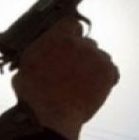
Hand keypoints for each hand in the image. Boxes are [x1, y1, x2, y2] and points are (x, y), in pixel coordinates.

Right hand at [12, 17, 118, 139]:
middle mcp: (78, 42)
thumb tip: (43, 52)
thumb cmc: (33, 95)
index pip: (73, 24)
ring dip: (94, 68)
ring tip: (83, 86)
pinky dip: (106, 80)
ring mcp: (95, 56)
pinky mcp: (107, 72)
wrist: (50, 115)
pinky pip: (112, 72)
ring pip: (101, 57)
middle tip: (74, 73)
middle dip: (83, 56)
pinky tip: (95, 90)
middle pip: (88, 43)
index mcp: (57, 37)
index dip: (73, 36)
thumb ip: (40, 52)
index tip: (70, 47)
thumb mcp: (26, 65)